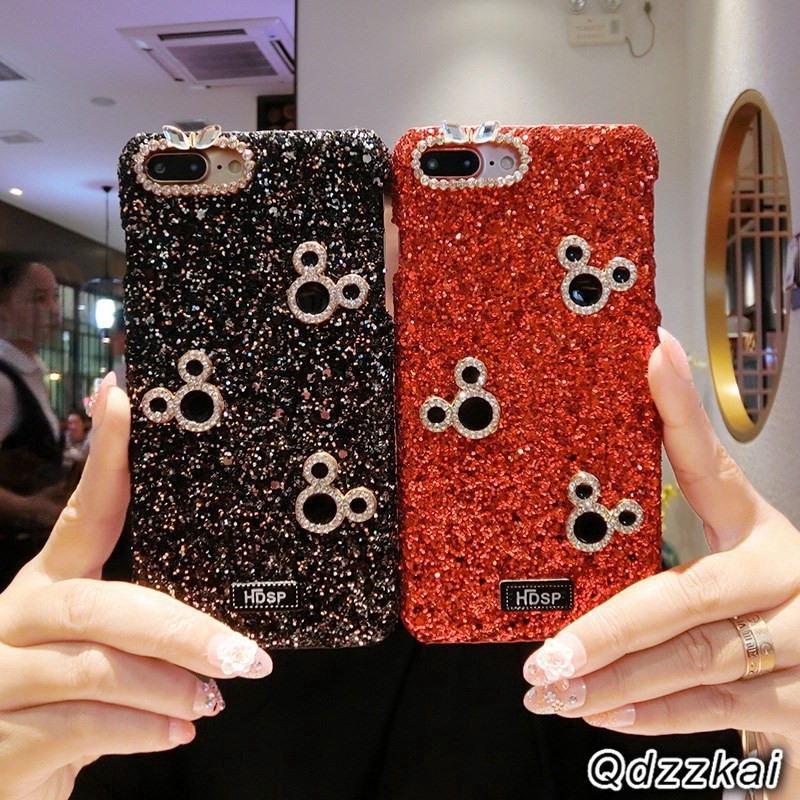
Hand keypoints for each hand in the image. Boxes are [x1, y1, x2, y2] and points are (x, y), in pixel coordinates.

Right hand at [0, 375, 272, 799]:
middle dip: (179, 629)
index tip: (124, 399)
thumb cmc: (60, 706)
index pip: (81, 514)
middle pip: (99, 604)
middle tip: (243, 653)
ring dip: (167, 685)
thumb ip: (138, 631)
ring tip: (213, 697)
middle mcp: (14, 620)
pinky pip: (82, 725)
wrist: (4, 777)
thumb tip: (224, 630)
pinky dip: (141, 729)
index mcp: (46, 586)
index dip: (105, 458)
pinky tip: (176, 732)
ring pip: (94, 668)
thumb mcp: (97, 650)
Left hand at [522, 328, 799, 796]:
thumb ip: (670, 574)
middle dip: (606, 631)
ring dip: (615, 681)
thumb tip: (579, 568)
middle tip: (544, 656)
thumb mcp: (727, 578)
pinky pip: (718, 709)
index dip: (683, 410)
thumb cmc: (769, 616)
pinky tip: (606, 714)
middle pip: (687, 597)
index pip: (714, 465)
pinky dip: (656, 715)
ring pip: (695, 660)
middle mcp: (787, 575)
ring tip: (554, 691)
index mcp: (760, 533)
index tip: (652, 355)